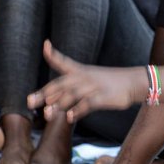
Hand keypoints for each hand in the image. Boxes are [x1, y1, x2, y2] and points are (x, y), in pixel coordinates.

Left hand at [27, 41, 143, 122]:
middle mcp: (84, 77)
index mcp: (80, 71)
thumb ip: (69, 93)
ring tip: (47, 114)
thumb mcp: (89, 81)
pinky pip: (88, 103)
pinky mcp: (104, 96)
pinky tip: (70, 118)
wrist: (134, 83)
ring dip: (59, 104)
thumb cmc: (110, 85)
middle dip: (44, 93)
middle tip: (30, 102)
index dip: (53, 53)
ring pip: (72, 94)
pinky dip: (78, 110)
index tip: (45, 45)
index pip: (63, 61)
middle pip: (61, 83)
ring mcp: (94, 86)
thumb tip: (49, 105)